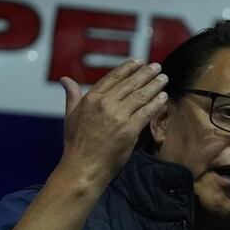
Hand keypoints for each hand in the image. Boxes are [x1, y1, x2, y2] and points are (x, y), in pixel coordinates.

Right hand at [59, 59, 167, 185]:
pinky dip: (156, 103)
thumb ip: (72, 96)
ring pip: (140, 96)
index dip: (128, 68)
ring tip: (164, 78)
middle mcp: (105, 104)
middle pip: (130, 84)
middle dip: (146, 74)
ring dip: (154, 85)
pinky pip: (146, 112)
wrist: (83, 167)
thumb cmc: (76, 144)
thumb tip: (65, 80)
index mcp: (91, 98)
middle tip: (157, 67)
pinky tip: (163, 97)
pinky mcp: (129, 130)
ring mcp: (118, 116)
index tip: (139, 61)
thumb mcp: (70, 116)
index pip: (113, 77)